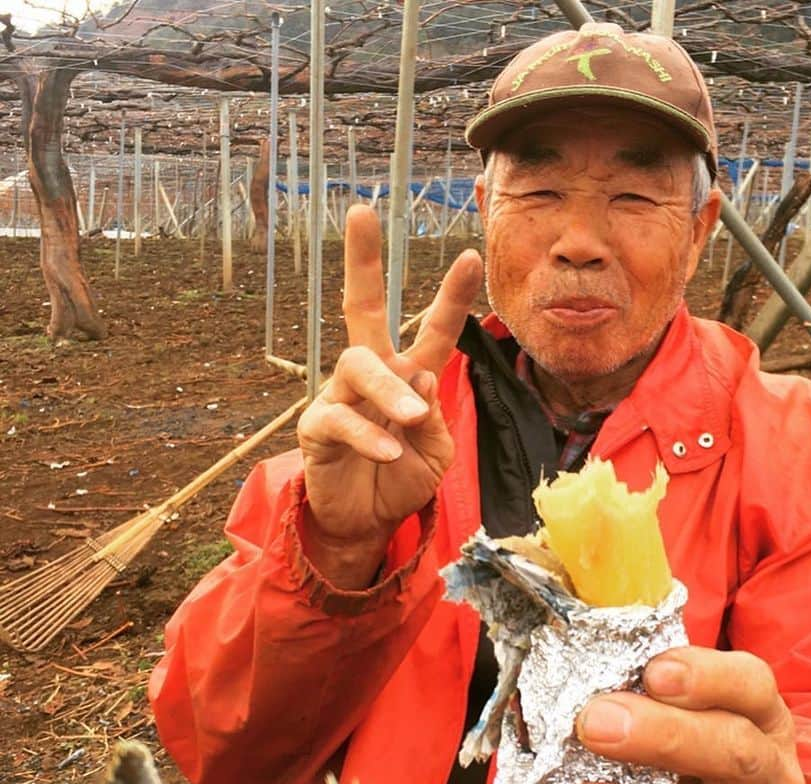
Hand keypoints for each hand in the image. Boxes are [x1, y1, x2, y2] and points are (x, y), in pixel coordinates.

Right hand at [297, 205, 482, 586]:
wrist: (368, 523)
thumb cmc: (402, 480)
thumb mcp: (436, 453)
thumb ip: (437, 418)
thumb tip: (424, 375)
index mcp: (410, 376)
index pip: (433, 330)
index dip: (451, 296)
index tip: (471, 256)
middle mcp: (373, 376)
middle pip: (362, 307)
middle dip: (362, 260)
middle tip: (361, 211)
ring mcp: (341, 395)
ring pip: (358, 364)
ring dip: (389, 389)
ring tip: (412, 417)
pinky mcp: (317, 426)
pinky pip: (339, 417)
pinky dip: (368, 434)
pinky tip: (389, 453)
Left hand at [563, 647, 804, 783]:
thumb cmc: (694, 750)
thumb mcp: (687, 712)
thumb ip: (643, 691)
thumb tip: (567, 671)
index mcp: (760, 715)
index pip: (750, 685)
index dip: (707, 677)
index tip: (653, 672)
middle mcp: (772, 774)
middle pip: (732, 750)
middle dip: (662, 737)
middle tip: (592, 725)